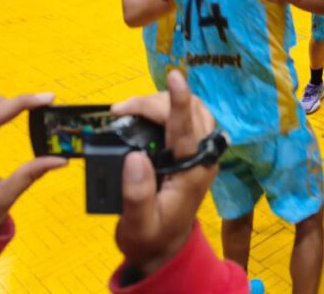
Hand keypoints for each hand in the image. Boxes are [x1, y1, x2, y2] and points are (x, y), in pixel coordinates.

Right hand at [112, 71, 217, 274]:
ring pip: (193, 109)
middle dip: (155, 101)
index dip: (179, 100)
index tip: (175, 76)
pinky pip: (189, 117)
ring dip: (162, 102)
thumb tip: (135, 157)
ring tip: (128, 111)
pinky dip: (168, 108)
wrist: (164, 248)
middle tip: (120, 110)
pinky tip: (144, 115)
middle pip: (190, 111)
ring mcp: (202, 152)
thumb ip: (137, 195)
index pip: (188, 128)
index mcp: (192, 172)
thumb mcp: (137, 225)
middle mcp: (203, 157)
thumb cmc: (149, 237)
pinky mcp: (194, 150)